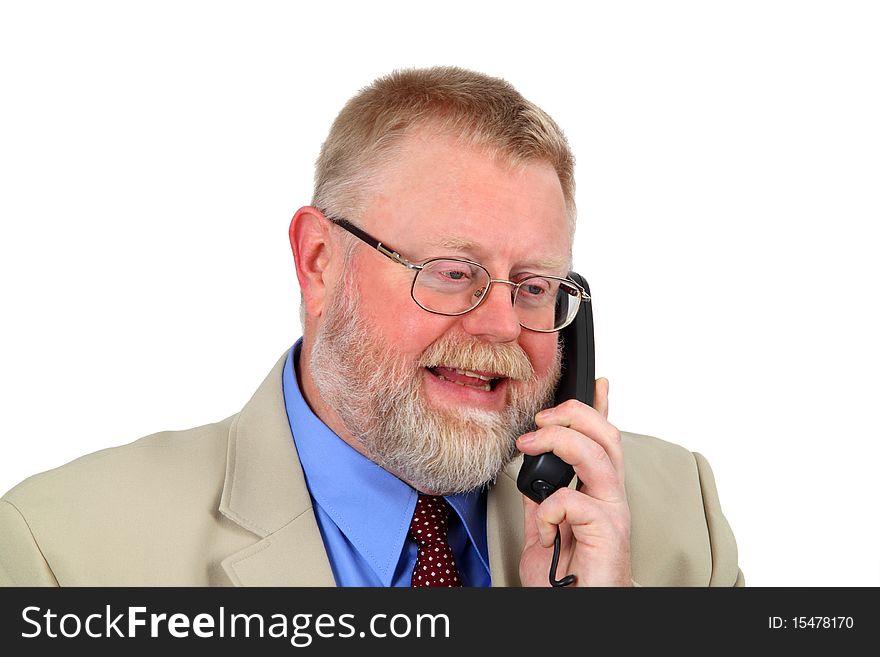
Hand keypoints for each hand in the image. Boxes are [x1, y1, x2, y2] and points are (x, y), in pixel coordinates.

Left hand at [517, 378, 631, 586]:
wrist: (575, 611)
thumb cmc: (567, 580)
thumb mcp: (543, 531)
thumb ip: (541, 500)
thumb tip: (530, 475)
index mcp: (597, 493)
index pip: (603, 441)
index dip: (601, 409)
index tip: (598, 383)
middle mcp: (611, 498)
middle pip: (606, 436)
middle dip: (573, 415)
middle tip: (540, 422)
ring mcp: (613, 513)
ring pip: (596, 454)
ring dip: (558, 442)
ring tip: (530, 447)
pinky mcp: (609, 532)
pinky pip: (573, 499)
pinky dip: (547, 510)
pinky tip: (543, 531)